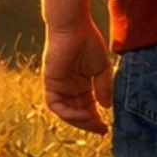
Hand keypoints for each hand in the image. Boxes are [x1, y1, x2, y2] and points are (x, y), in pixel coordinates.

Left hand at [42, 19, 113, 133]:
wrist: (74, 27)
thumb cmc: (88, 41)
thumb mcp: (102, 68)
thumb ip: (103, 87)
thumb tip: (106, 108)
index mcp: (81, 83)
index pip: (87, 107)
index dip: (95, 119)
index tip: (106, 128)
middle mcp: (69, 87)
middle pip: (76, 113)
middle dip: (88, 124)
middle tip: (101, 130)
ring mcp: (58, 86)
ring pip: (66, 112)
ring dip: (78, 120)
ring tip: (93, 122)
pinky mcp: (50, 83)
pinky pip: (56, 105)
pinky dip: (68, 112)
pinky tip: (83, 113)